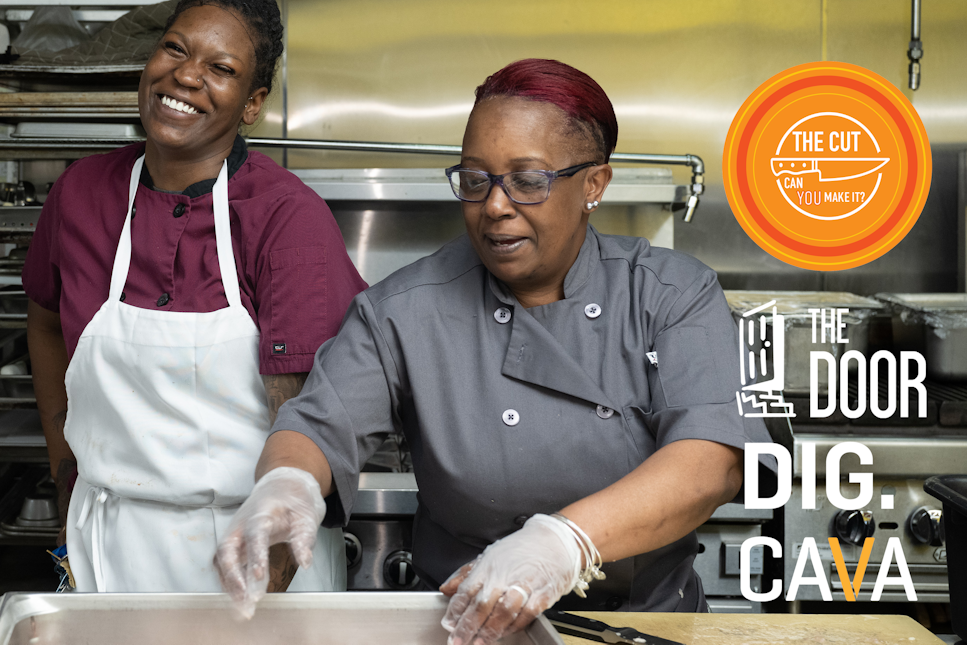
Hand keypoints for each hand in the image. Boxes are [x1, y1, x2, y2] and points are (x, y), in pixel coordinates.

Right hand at [214, 467, 325, 617]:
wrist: (281, 485)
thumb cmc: (294, 500)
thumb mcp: (307, 515)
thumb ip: (305, 538)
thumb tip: (305, 562)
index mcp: (261, 512)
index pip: (255, 534)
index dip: (256, 556)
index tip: (260, 577)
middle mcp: (241, 524)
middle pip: (227, 550)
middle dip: (233, 578)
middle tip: (246, 601)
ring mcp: (234, 533)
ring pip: (222, 560)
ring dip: (229, 584)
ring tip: (242, 608)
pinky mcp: (233, 543)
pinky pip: (224, 564)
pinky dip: (229, 582)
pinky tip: (239, 599)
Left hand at [440, 514, 580, 644]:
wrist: (556, 539)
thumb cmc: (521, 548)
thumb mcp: (490, 555)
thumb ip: (466, 574)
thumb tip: (446, 588)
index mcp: (488, 565)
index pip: (467, 590)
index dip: (456, 611)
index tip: (448, 626)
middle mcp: (504, 574)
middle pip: (482, 603)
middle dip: (468, 626)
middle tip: (458, 641)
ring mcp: (525, 584)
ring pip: (504, 611)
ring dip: (490, 630)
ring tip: (480, 642)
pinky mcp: (544, 593)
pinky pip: (527, 613)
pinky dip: (515, 625)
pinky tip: (505, 633)